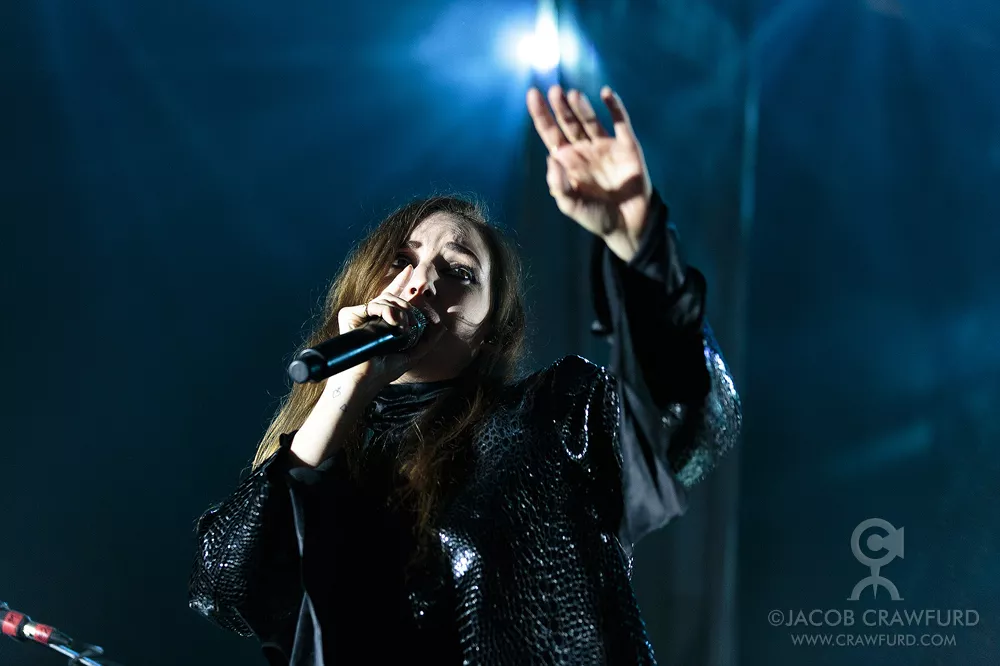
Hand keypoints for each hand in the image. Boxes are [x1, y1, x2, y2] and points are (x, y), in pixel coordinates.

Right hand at [332, 265, 444, 392]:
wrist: (365, 381)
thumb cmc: (384, 372)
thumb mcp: (413, 354)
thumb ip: (428, 339)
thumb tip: (442, 325)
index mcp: (382, 322)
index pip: (392, 296)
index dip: (401, 281)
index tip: (410, 269)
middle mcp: (370, 316)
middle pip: (393, 298)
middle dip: (408, 308)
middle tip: (412, 324)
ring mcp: (359, 315)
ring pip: (385, 299)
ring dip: (400, 312)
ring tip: (402, 328)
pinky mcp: (349, 315)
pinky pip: (373, 304)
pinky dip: (386, 311)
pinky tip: (393, 323)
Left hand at [526, 85, 652, 262]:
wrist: (627, 225)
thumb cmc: (595, 217)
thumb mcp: (570, 205)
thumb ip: (558, 183)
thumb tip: (551, 157)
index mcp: (568, 161)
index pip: (550, 132)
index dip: (541, 114)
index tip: (533, 94)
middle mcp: (584, 149)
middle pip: (568, 122)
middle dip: (560, 107)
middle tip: (554, 91)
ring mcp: (605, 146)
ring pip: (590, 120)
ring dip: (581, 106)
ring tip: (572, 95)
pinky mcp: (626, 146)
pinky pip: (620, 122)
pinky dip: (615, 107)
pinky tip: (606, 94)